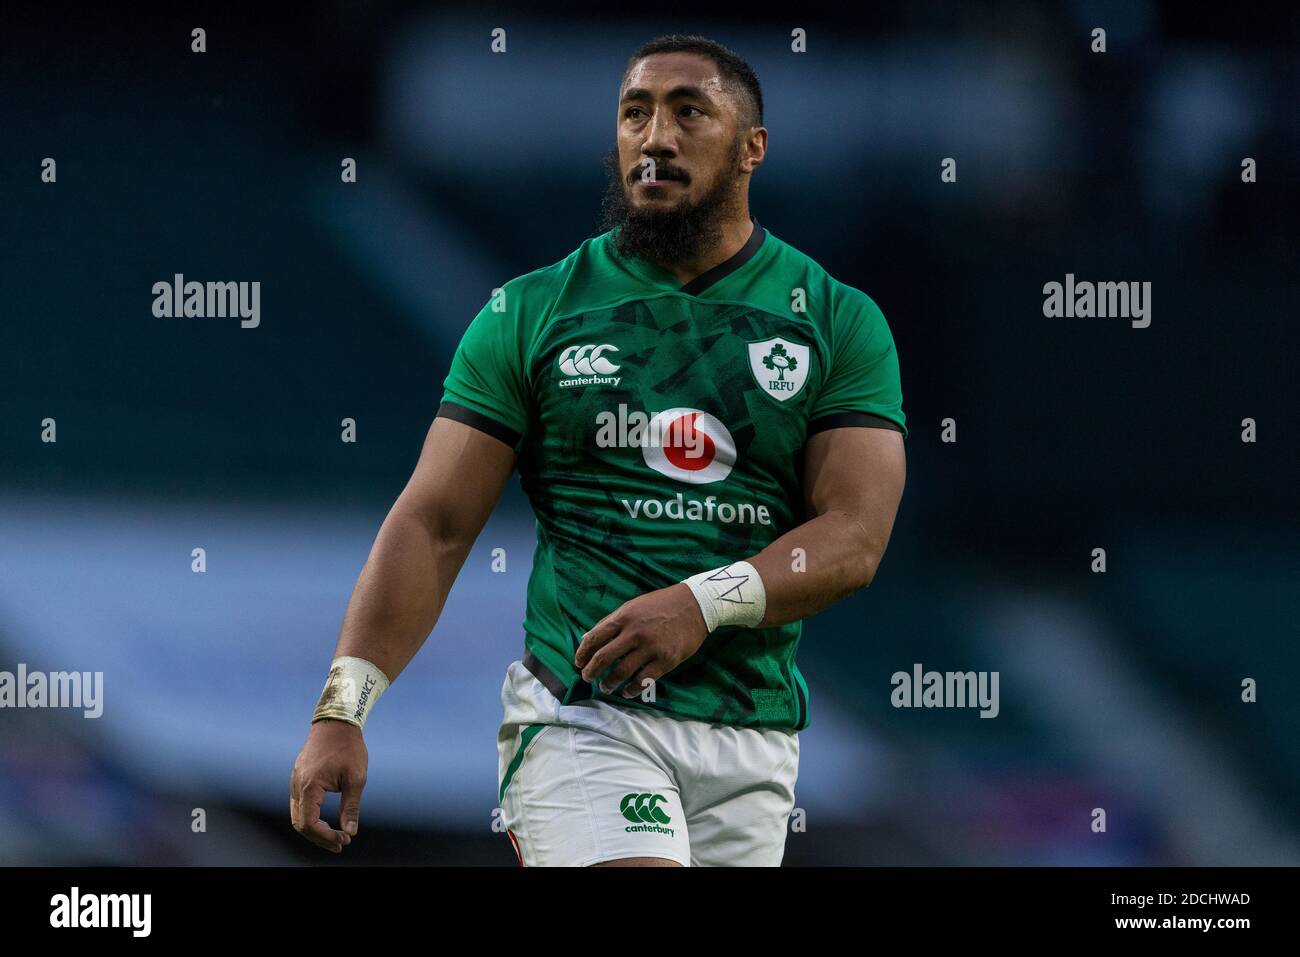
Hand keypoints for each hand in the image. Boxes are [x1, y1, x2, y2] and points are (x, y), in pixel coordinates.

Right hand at [289, 719, 367, 852]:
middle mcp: (297, 786)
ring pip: (297, 815)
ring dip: (313, 829)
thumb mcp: (356, 778)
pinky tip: (325, 821)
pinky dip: (309, 817)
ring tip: (334, 837)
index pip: (309, 824)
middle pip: (299, 824)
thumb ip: (351, 807)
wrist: (336, 722)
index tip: (344, 840)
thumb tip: (350, 832)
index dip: (325, 837)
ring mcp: (295, 781)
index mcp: (309, 787)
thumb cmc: (349, 748)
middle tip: (340, 844)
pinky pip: (299, 804)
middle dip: (319, 838)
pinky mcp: (298, 778)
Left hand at [574, 583, 708, 697]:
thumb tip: (587, 638)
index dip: (583, 653)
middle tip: (587, 678)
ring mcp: (650, 648)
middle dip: (591, 671)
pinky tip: (627, 692)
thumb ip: (611, 621)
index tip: (579, 663)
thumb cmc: (661, 604)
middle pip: (604, 658)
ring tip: (605, 688)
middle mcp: (634, 633)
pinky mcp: (665, 660)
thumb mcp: (633, 606)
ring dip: (609, 683)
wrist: (695, 605)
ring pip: (622, 672)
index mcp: (624, 617)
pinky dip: (632, 689)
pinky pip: (643, 680)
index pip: (595, 638)